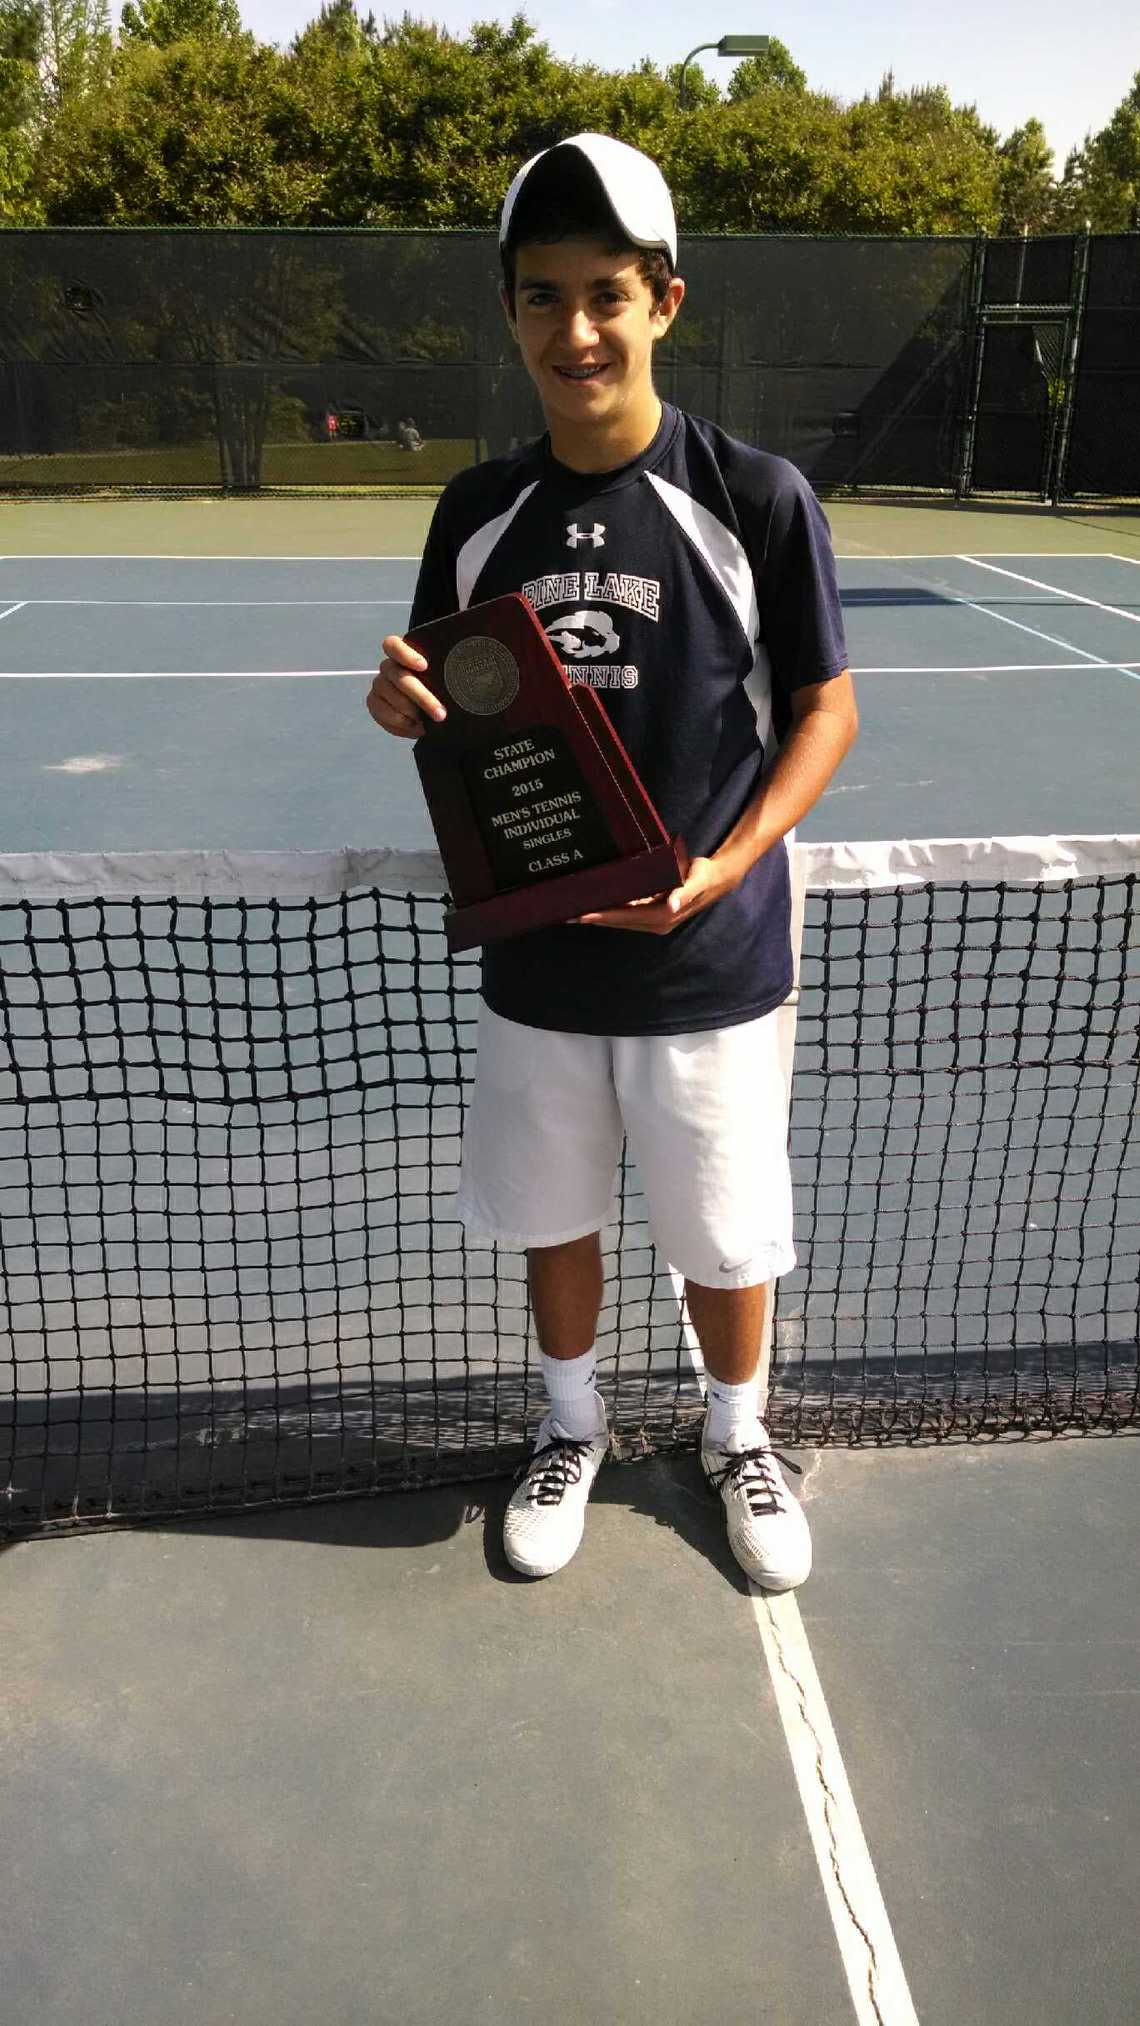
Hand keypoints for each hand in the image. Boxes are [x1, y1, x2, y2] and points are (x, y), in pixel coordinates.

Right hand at [365, 634, 446, 738]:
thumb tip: (474, 649)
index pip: (392, 645)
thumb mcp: (448, 673)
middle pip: (399, 677)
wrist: (429, 710)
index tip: (424, 666)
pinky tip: (416, 727)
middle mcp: (388, 667)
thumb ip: (455, 663)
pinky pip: (383, 714)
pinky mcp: (374, 703)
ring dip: (413, 714)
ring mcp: (379, 685)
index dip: (405, 654)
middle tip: (441, 713)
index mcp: (403, 653)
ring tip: (429, 722)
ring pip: (393, 698)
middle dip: (422, 697)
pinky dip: (402, 724)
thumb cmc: (440, 687)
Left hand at [574, 853, 742, 934]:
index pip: (626, 917)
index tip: (583, 914)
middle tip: (567, 914)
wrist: (718, 878)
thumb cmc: (704, 876)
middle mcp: (657, 922)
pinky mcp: (653, 914)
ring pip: (621, 920)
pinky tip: (596, 907)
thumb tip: (671, 906)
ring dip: (600, 917)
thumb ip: (684, 894)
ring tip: (575, 912)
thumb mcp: (696, 882)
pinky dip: (611, 912)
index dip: (604, 916)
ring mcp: (654, 920)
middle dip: (594, 918)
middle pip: (619, 921)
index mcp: (663, 916)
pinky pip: (627, 915)